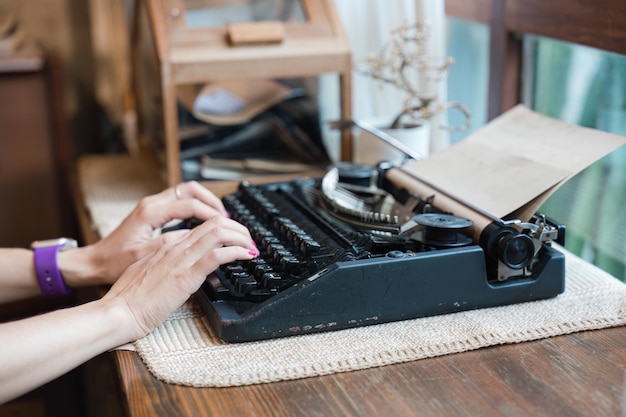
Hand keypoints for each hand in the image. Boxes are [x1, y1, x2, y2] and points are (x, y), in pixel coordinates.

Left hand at [77, 181, 230, 283]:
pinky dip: (196, 207)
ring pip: (186, 192)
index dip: (214, 216)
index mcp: (151, 213)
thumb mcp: (145, 256)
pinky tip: (203, 222)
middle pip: (192, 190)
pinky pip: (180, 201)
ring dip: (206, 202)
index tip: (230, 228)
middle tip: (229, 219)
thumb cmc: (114, 262)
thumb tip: (198, 238)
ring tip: (221, 218)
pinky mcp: (152, 211)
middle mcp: (152, 203)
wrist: (94, 263)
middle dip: (214, 202)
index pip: (192, 206)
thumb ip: (172, 244)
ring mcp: (152, 205)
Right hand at [103, 215, 257, 337]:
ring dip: (241, 236)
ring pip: (218, 232)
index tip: (235, 238)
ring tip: (252, 246)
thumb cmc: (129, 298)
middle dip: (237, 228)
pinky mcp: (186, 276)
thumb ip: (162, 261)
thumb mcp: (146, 271)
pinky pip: (217, 255)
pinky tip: (246, 255)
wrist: (118, 312)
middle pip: (214, 223)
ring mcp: (181, 260)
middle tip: (249, 239)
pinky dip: (237, 251)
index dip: (223, 229)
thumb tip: (180, 258)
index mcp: (166, 246)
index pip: (201, 226)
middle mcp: (175, 247)